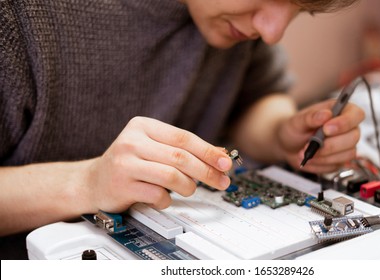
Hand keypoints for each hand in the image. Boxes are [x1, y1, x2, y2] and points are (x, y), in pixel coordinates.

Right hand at [83, 117, 232, 212]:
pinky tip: (162, 198)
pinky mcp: (122, 186)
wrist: (92, 182)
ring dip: (188, 187)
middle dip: (207, 172)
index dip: (209, 151)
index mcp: (143, 126)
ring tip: (188, 189)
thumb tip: (220, 155)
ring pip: (172, 176)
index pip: (184, 137)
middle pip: (181, 157)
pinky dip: (167, 200)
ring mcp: (125, 163)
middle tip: (221, 181)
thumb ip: (183, 150)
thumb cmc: (129, 163)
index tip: (226, 163)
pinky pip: (158, 195)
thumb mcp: (154, 148)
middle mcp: (132, 141)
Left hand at [277, 99, 364, 173]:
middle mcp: (347, 128)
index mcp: (340, 111)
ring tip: (305, 152)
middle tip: (311, 145)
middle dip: (331, 144)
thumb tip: (325, 114)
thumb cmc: (296, 128)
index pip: (356, 114)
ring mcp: (346, 145)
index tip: (326, 129)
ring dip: (324, 156)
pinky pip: (337, 165)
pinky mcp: (340, 160)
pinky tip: (310, 158)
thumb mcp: (298, 120)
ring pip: (347, 154)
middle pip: (353, 137)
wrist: (288, 145)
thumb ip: (311, 117)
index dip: (345, 122)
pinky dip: (320, 163)